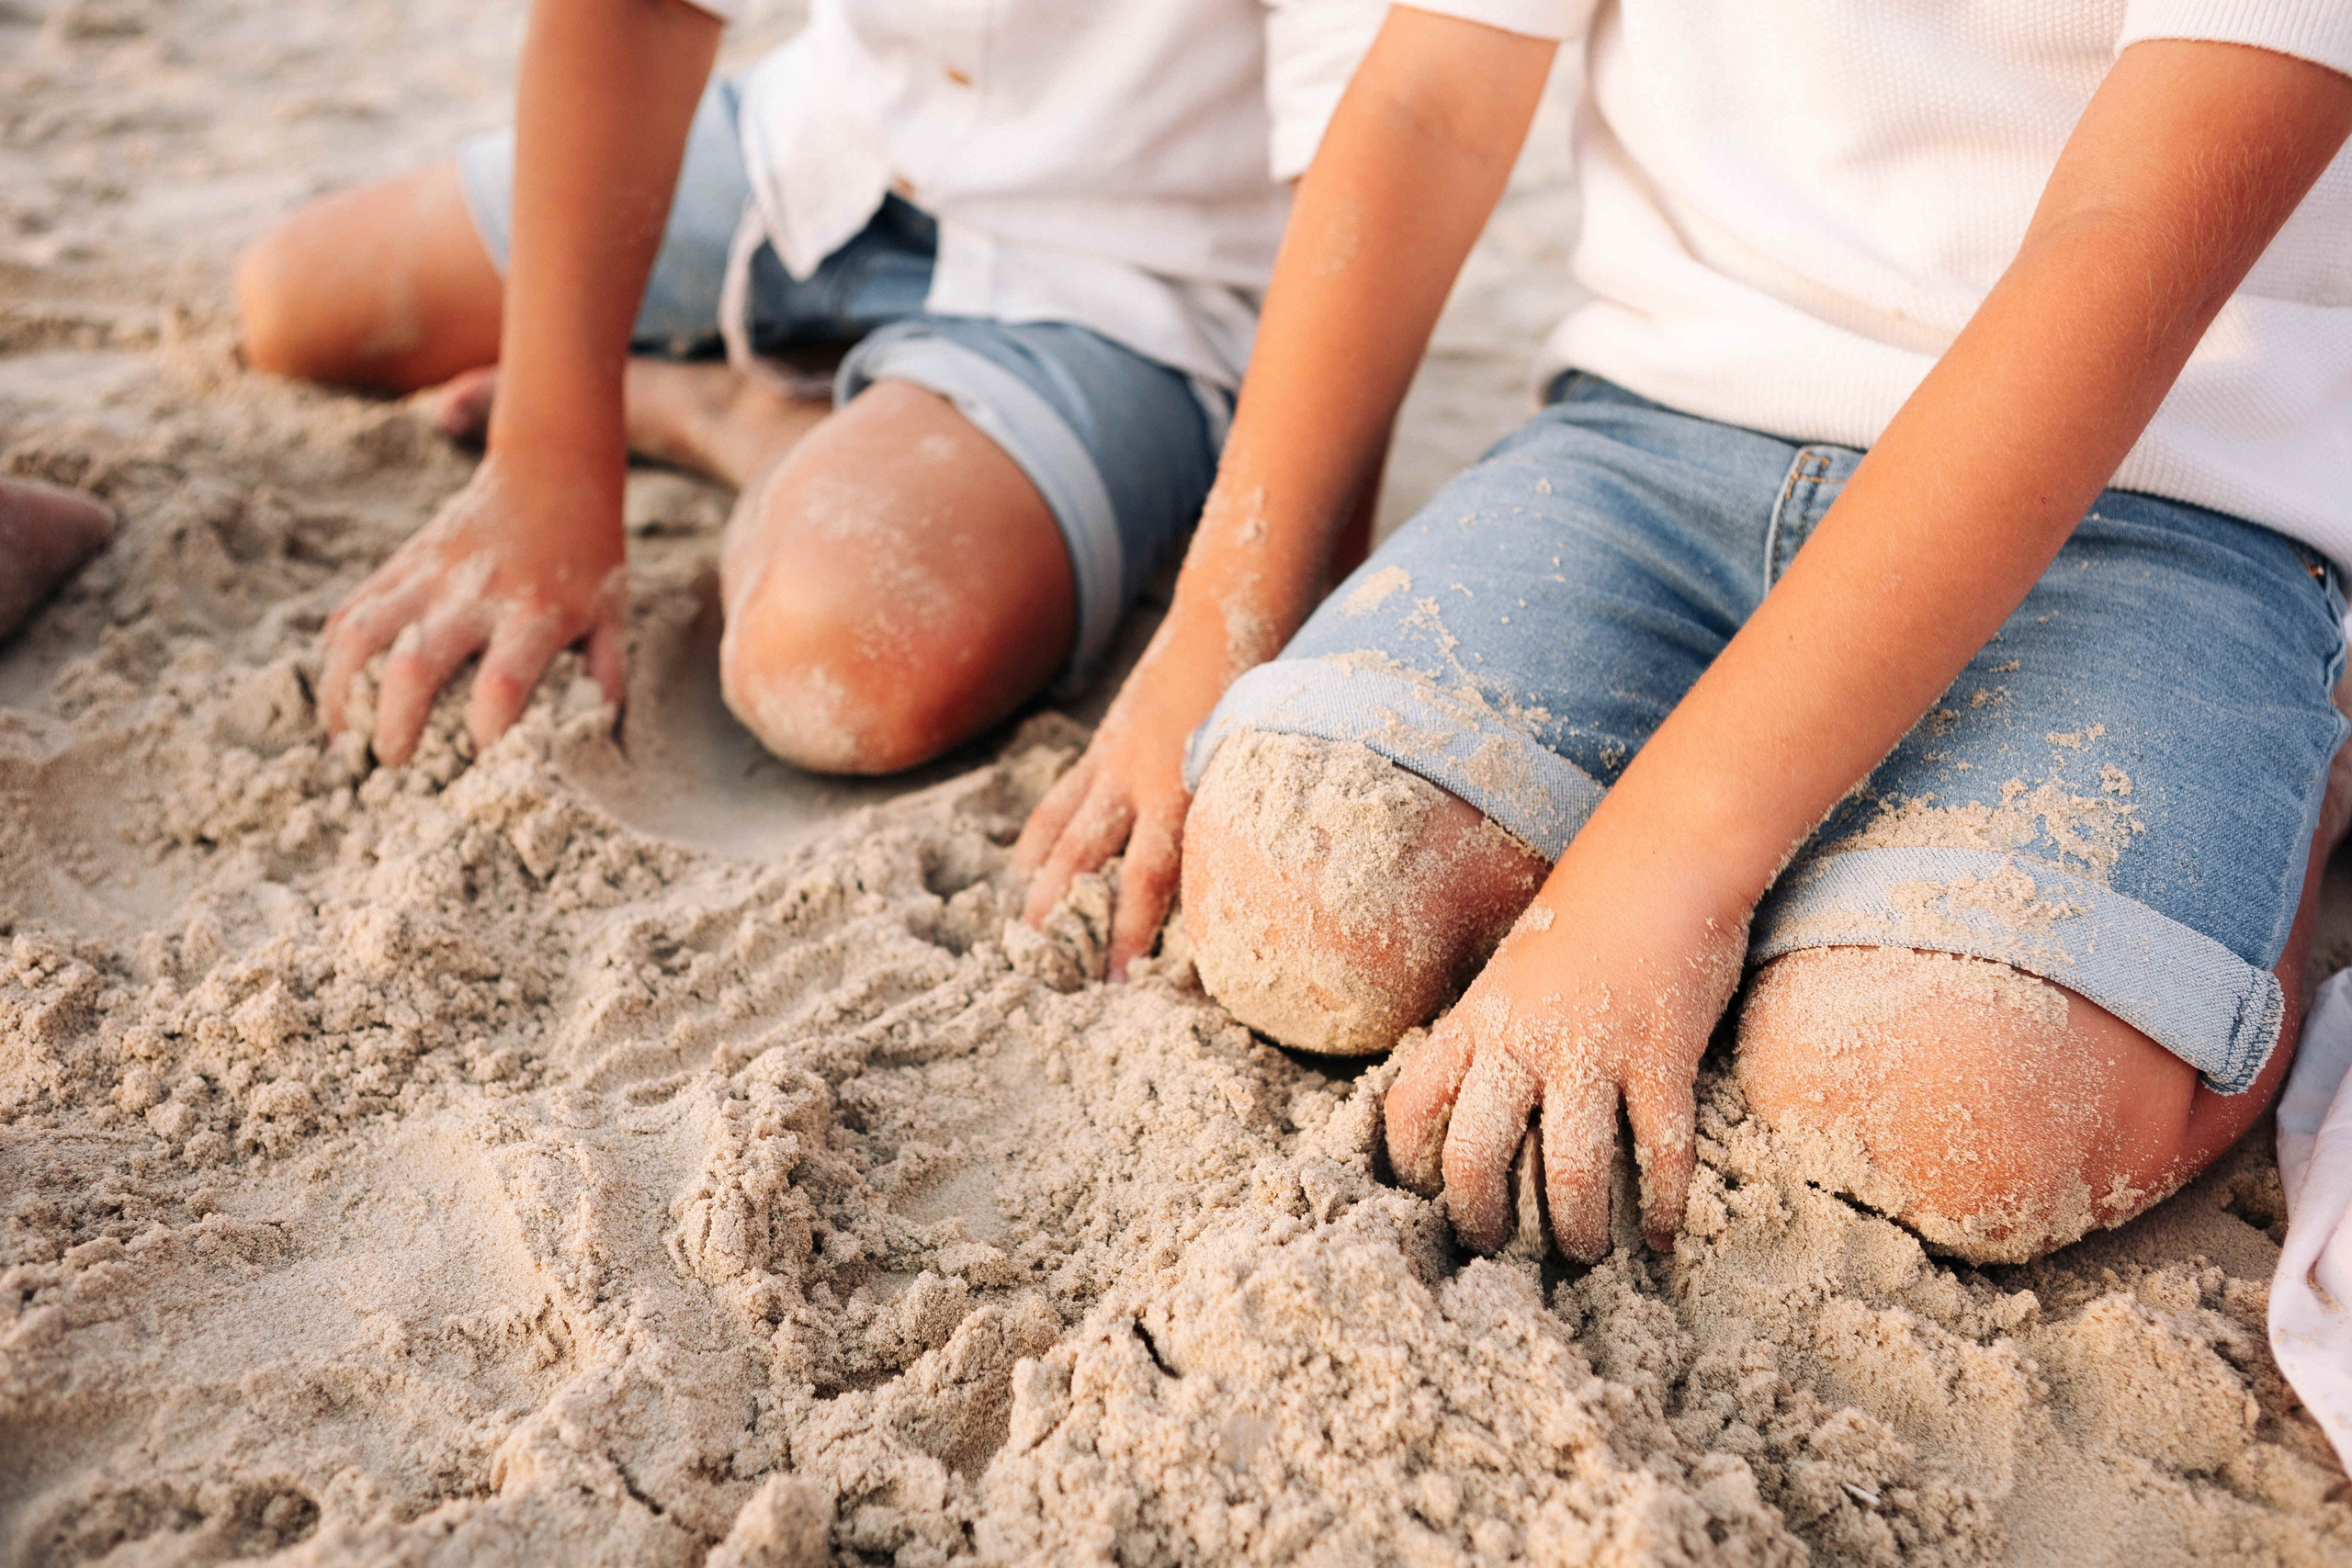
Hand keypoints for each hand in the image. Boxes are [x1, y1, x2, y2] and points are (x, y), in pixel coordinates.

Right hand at [320, 452, 625, 765]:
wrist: (551, 474)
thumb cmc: (586, 557)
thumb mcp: (611, 613)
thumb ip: (606, 674)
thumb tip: (599, 738)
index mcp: (535, 614)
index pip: (503, 685)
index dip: (486, 731)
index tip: (481, 761)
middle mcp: (474, 596)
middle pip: (414, 667)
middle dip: (393, 724)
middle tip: (393, 762)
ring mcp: (428, 576)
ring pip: (361, 636)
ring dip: (344, 692)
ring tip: (345, 735)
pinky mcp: (399, 563)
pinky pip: (351, 611)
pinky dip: (336, 656)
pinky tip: (340, 691)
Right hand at [1012, 605, 1236, 979]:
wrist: (1229, 610)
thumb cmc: (1263, 684)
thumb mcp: (1262, 753)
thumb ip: (1244, 811)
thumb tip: (1253, 883)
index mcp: (1181, 784)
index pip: (1149, 877)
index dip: (1130, 932)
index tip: (1120, 982)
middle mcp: (1137, 777)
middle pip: (1087, 860)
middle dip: (1069, 917)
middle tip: (1053, 972)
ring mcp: (1112, 758)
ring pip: (1063, 831)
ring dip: (1042, 884)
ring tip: (1025, 931)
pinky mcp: (1103, 744)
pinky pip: (1062, 800)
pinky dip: (1041, 837)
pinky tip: (1025, 868)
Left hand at [1383, 850, 1747, 1261]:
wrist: (1663, 858)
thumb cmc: (1586, 914)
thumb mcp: (1511, 970)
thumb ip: (1490, 1031)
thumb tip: (1474, 1100)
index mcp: (1476, 1018)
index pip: (1411, 1106)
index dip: (1407, 1165)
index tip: (1422, 1200)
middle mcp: (1522, 1041)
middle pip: (1475, 1156)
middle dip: (1480, 1221)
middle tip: (1496, 1252)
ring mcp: (1594, 1052)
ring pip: (1568, 1173)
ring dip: (1577, 1231)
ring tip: (1584, 1256)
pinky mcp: (1662, 1057)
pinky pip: (1661, 1152)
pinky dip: (1664, 1207)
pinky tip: (1663, 1240)